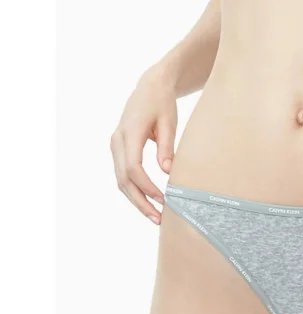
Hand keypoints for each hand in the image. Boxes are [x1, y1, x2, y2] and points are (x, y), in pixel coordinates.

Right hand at [110, 66, 177, 224]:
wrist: (150, 87)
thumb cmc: (162, 103)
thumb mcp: (169, 123)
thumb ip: (167, 147)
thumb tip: (167, 172)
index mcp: (130, 133)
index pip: (133, 168)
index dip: (147, 188)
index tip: (163, 200)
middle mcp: (117, 140)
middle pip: (124, 179)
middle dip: (140, 201)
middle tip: (158, 219)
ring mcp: (116, 145)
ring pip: (121, 180)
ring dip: (137, 200)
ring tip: (155, 217)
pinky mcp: (119, 149)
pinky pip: (123, 175)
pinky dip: (134, 191)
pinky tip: (149, 203)